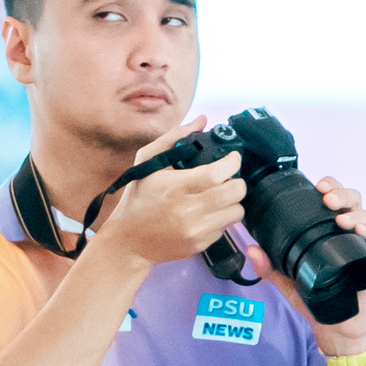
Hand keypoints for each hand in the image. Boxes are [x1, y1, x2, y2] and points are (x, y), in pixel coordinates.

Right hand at [90, 116, 248, 267]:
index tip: (231, 157)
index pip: (219, 172)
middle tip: (226, 178)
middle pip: (236, 192)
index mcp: (177, 186)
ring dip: (230, 201)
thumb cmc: (138, 198)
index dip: (232, 161)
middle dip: (236, 181)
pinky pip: (225, 228)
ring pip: (237, 211)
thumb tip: (202, 121)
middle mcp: (190, 210)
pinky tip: (204, 214)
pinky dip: (219, 218)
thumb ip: (174, 137)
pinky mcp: (200, 245)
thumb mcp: (147, 161)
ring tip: (215, 196)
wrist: (129, 240)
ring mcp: (196, 230)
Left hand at [258, 176, 365, 354]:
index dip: (330, 186)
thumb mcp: (288, 283)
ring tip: (342, 220)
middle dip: (342, 194)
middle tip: (329, 199)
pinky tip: (361, 233)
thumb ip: (270, 268)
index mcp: (329, 230)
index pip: (333, 198)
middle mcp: (349, 232)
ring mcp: (364, 245)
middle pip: (352, 200)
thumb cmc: (316, 301)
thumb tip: (252, 250)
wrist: (337, 327)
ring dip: (355, 214)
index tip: (318, 186)